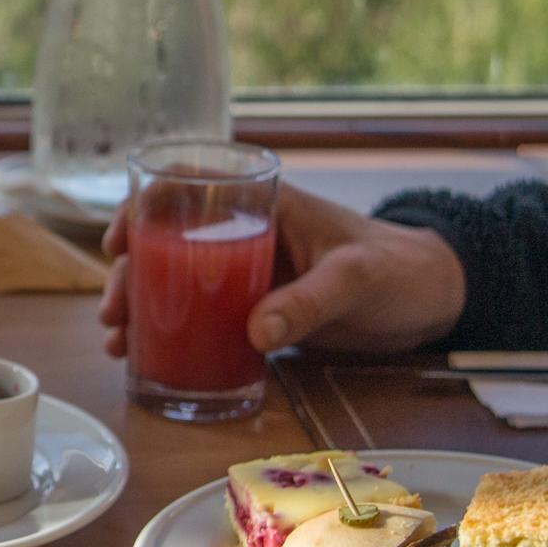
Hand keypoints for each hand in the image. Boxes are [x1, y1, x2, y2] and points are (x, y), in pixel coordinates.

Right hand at [97, 184, 467, 358]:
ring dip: (145, 310)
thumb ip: (310, 301)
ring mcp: (251, 276)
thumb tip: (254, 331)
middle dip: (133, 276)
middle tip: (113, 314)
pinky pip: (206, 318)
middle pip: (171, 244)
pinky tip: (149, 359)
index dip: (144, 208)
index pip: (191, 188)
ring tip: (119, 344)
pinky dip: (175, 335)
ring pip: (180, 285)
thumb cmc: (400, 269)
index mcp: (267, 205)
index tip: (119, 244)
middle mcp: (248, 236)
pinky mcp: (260, 312)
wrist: (434, 299)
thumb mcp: (357, 279)